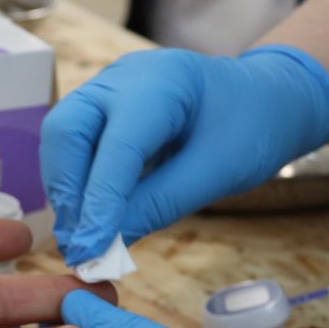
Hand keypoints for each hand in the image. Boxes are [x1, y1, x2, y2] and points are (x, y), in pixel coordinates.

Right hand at [42, 46, 328, 264]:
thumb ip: (160, 204)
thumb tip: (108, 244)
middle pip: (67, 130)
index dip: (100, 201)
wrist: (266, 98)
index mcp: (162, 82)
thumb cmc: (252, 127)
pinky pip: (74, 145)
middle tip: (77, 244)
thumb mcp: (218, 172)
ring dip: (65, 191)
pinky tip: (87, 219)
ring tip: (78, 239)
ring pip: (62, 138)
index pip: (117, 146)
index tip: (91, 248)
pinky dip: (75, 184)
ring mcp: (107, 90)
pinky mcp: (101, 110)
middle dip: (68, 191)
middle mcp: (122, 78)